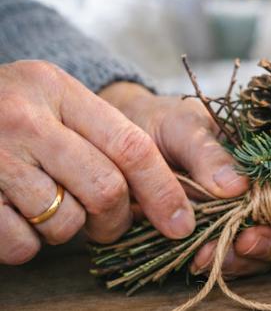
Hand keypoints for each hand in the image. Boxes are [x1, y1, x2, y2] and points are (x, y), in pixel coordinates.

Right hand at [0, 61, 194, 264]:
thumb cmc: (11, 110)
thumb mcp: (56, 98)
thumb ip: (109, 133)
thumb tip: (190, 188)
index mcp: (58, 89)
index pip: (131, 146)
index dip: (164, 190)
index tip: (181, 223)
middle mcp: (25, 117)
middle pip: (106, 188)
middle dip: (117, 219)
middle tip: (109, 223)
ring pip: (65, 221)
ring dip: (68, 230)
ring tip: (51, 208)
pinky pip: (21, 242)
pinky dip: (28, 245)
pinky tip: (17, 219)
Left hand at [99, 82, 270, 277]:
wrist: (118, 135)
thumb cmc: (161, 121)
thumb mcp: (184, 127)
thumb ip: (208, 154)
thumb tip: (238, 187)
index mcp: (260, 163)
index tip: (254, 232)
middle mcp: (252, 192)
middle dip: (263, 247)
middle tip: (240, 248)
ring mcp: (229, 215)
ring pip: (253, 250)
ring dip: (239, 262)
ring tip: (208, 258)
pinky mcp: (202, 234)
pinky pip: (219, 256)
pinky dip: (213, 263)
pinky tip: (196, 262)